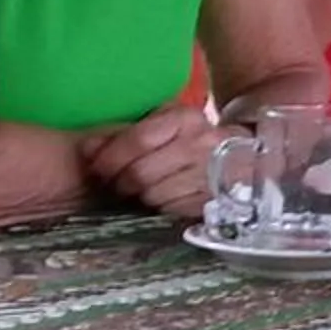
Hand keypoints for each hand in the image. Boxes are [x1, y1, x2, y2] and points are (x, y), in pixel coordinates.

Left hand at [85, 105, 232, 219]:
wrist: (245, 160)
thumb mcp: (164, 126)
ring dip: (139, 198)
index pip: (137, 140)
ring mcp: (210, 174)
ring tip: (139, 193)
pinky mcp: (213, 200)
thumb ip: (124, 135)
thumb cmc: (192, 141)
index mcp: (186, 118)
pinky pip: (171, 210)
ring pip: (153, 195)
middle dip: (120, 183)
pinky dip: (160, 208)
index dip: (109, 158)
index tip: (96, 168)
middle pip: (141, 173)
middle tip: (115, 186)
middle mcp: (201, 144)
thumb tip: (85, 148)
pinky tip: (161, 200)